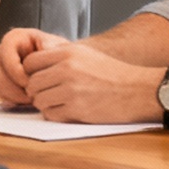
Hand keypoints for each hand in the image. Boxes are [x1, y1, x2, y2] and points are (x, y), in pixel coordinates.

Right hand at [0, 28, 58, 106]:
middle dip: (10, 84)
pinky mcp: (2, 80)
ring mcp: (1, 66)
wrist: (61, 69)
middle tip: (28, 94)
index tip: (28, 82)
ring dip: (10, 93)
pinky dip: (10, 98)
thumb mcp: (57, 48)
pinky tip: (25, 101)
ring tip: (30, 99)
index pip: (5, 51)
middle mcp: (4, 50)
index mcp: (15, 38)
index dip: (14, 69)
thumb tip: (44, 50)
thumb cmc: (59, 55)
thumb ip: (50, 47)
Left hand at [19, 40, 163, 122]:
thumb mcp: (85, 54)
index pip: (30, 62)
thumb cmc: (113, 73)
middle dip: (37, 91)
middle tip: (49, 94)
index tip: (40, 79)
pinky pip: (51, 114)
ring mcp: (71, 90)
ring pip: (39, 100)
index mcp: (67, 53)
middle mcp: (66, 69)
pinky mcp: (77, 110)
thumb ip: (60, 57)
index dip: (31, 73)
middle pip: (32, 83)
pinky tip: (68, 111)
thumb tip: (33, 65)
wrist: (138, 90)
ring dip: (46, 104)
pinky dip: (55, 115)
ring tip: (59, 102)